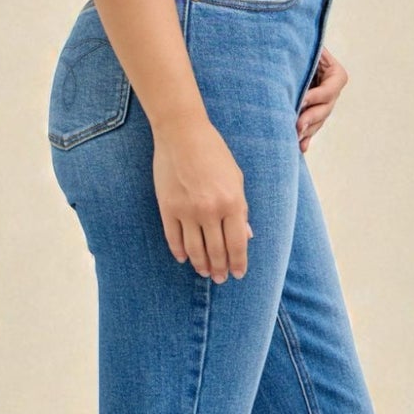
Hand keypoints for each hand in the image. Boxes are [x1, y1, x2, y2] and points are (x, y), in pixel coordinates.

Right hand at [152, 117, 253, 281]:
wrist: (182, 134)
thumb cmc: (214, 153)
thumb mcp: (236, 179)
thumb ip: (241, 209)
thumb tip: (246, 236)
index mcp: (233, 202)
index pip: (237, 244)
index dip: (238, 263)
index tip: (238, 274)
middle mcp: (210, 210)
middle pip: (216, 251)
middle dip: (220, 269)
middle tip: (220, 279)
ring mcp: (187, 211)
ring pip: (195, 250)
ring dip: (201, 265)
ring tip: (204, 272)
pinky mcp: (167, 208)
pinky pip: (174, 238)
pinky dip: (180, 252)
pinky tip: (184, 258)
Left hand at [297, 45, 346, 153]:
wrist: (289, 52)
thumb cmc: (297, 46)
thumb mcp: (306, 47)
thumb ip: (305, 53)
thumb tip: (294, 56)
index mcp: (336, 74)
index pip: (329, 89)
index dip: (316, 96)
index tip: (301, 100)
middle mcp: (333, 92)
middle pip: (325, 109)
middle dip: (310, 118)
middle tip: (297, 125)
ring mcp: (324, 105)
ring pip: (317, 121)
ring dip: (307, 131)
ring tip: (294, 137)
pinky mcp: (314, 113)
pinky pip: (311, 128)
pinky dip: (306, 138)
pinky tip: (301, 148)